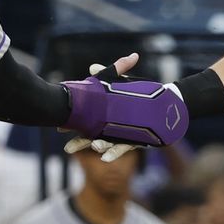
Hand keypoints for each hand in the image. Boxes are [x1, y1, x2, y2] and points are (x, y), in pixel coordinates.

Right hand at [61, 54, 187, 156]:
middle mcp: (110, 128)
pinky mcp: (134, 140)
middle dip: (80, 143)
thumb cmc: (139, 94)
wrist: (163, 104)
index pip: (85, 122)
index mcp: (104, 116)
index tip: (61, 128)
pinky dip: (114, 153)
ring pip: (107, 144)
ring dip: (100, 146)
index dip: (74, 125)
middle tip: (68, 149)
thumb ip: (111, 72)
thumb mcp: (122, 83)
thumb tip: (92, 65)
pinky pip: (123, 148)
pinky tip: (106, 158)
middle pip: (91, 137)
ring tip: (94, 146)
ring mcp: (121, 135)